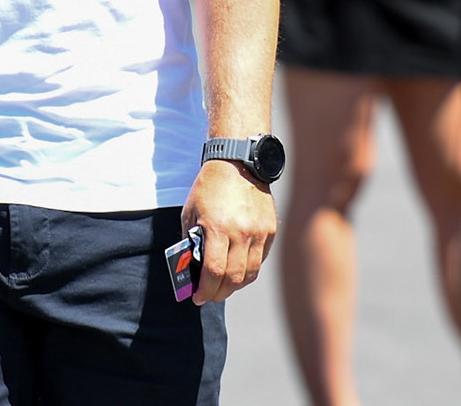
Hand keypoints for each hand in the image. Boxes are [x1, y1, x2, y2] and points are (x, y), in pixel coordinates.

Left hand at [181, 158, 276, 305]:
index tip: (198, 297)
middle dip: (219, 293)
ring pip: (250, 273)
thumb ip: (191, 241)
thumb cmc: (209, 187)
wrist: (237, 163)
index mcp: (218, 228)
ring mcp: (259, 232)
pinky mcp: (270, 230)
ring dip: (235, 285)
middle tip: (210, 295)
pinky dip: (249, 270)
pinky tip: (239, 269)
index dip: (205, 290)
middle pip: (233, 279)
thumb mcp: (190, 212)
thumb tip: (192, 269)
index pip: (213, 272)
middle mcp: (241, 233)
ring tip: (224, 286)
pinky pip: (260, 260)